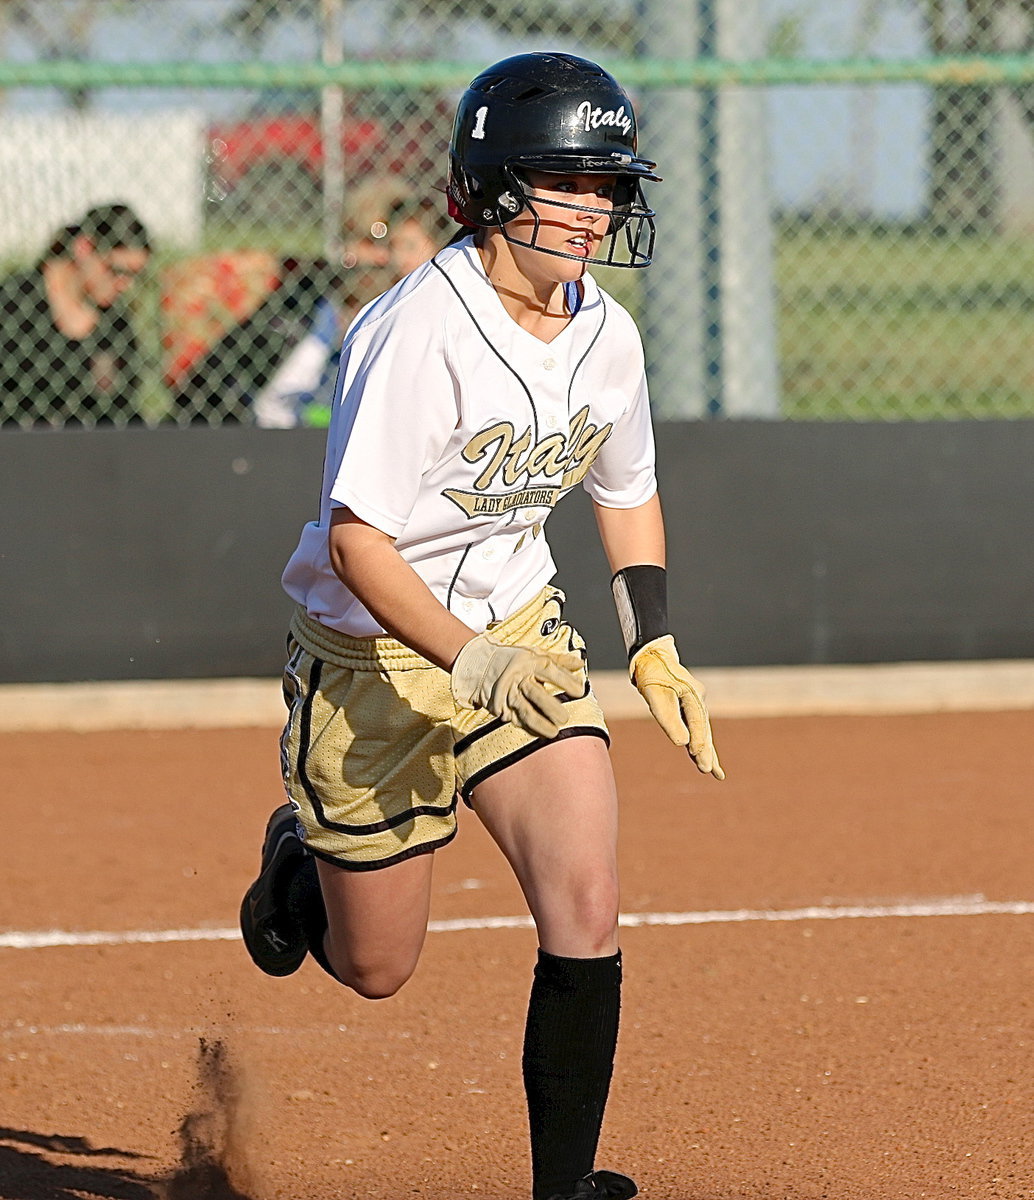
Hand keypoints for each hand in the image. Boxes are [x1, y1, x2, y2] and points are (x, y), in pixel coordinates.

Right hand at [451, 634, 583, 738]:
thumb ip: (559, 660)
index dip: (566, 681)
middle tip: (565, 718)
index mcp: (529, 662)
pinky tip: (538, 733)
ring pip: (524, 710)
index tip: (580, 691)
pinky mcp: (499, 705)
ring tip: (553, 733)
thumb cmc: (513, 658)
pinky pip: (514, 718)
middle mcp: (518, 677)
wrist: (478, 663)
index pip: (550, 671)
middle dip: (551, 707)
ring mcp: (507, 693)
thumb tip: (580, 664)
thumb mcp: (536, 653)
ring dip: (539, 723)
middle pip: (536, 693)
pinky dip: (526, 727)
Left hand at [630, 635, 724, 779]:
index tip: (703, 765)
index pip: (699, 726)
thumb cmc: (652, 674)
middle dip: (708, 753)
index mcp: (693, 696)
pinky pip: (696, 725)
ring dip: (706, 749)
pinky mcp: (687, 703)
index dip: (701, 746)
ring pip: (702, 729)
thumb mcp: (656, 697)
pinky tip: (699, 751)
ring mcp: (694, 700)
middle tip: (714, 774)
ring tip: (713, 770)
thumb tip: (682, 743)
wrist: (650, 654)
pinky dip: (699, 739)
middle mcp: (698, 699)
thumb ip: (669, 720)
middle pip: (705, 730)